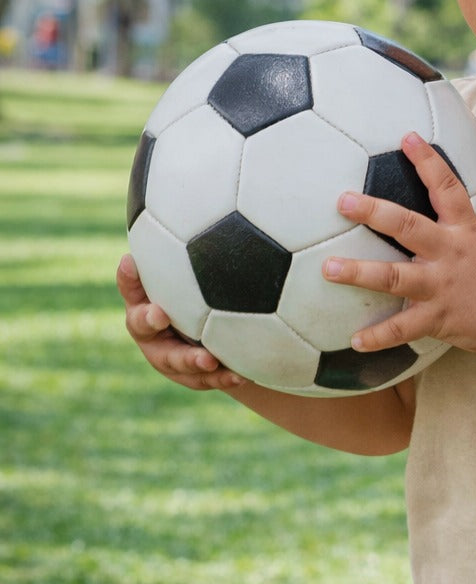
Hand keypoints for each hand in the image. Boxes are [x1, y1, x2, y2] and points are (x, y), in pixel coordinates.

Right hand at [117, 254, 242, 390]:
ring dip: (190, 359)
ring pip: (173, 360)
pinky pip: (204, 379)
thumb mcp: (190, 265)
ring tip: (208, 359)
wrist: (213, 333)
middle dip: (148, 320)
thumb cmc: (198, 289)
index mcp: (143, 298)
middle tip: (159, 315)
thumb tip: (193, 204)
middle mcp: (148, 327)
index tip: (130, 262)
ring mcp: (166, 355)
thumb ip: (190, 241)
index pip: (130, 284)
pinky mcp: (189, 376)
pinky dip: (222, 376)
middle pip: (141, 326)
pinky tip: (241, 374)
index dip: (127, 276)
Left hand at [323, 132, 475, 356]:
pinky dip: (379, 336)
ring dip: (359, 273)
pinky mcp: (439, 318)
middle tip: (343, 202)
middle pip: (408, 227)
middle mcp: (449, 253)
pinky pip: (404, 328)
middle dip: (374, 213)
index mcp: (464, 229)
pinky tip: (354, 341)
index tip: (407, 138)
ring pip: (394, 278)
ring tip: (329, 269)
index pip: (446, 187)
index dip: (427, 161)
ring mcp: (442, 286)